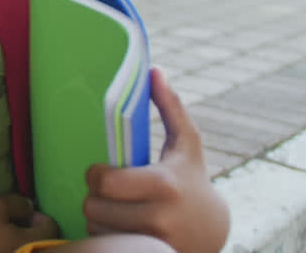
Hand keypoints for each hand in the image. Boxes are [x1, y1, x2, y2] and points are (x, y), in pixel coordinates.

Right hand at [0, 194, 59, 252]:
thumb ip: (16, 202)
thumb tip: (30, 206)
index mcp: (33, 241)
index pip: (51, 226)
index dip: (37, 216)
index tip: (21, 214)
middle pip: (45, 241)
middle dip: (32, 230)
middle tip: (14, 224)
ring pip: (32, 249)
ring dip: (23, 241)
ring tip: (6, 236)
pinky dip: (15, 249)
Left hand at [83, 68, 229, 252]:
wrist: (213, 232)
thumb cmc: (192, 181)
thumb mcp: (187, 145)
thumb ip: (170, 107)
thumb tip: (154, 70)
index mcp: (164, 185)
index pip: (103, 182)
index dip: (96, 176)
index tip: (102, 173)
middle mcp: (159, 219)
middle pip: (92, 207)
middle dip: (94, 198)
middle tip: (108, 194)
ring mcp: (152, 243)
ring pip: (94, 229)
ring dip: (99, 220)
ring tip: (118, 212)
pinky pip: (104, 246)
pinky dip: (106, 238)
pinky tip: (122, 230)